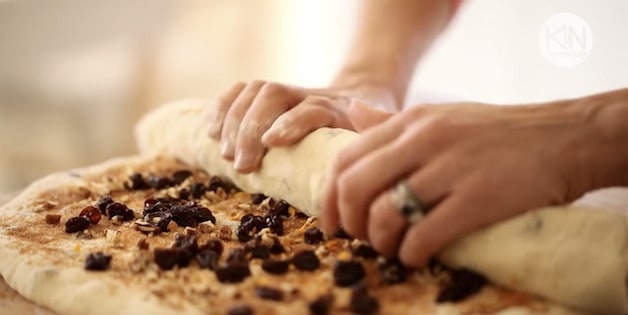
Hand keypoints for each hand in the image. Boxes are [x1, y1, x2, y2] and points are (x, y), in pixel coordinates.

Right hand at [207, 81, 396, 172]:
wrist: (363, 94)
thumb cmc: (368, 130)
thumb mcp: (381, 140)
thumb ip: (374, 149)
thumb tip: (354, 175)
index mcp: (339, 109)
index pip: (312, 108)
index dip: (291, 123)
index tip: (272, 143)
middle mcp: (309, 95)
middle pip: (273, 94)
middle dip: (251, 128)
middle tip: (241, 165)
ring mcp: (288, 91)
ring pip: (254, 90)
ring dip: (233, 121)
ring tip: (225, 155)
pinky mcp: (268, 94)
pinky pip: (239, 91)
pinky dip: (220, 108)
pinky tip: (210, 133)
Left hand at [322, 100, 593, 266]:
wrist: (562, 137)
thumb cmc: (496, 132)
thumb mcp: (440, 115)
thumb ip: (392, 122)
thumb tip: (353, 114)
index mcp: (410, 121)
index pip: (345, 157)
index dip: (328, 195)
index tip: (333, 222)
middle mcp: (424, 139)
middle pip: (356, 186)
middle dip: (349, 222)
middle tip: (359, 239)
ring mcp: (450, 167)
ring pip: (386, 212)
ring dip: (380, 241)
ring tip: (391, 248)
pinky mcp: (478, 198)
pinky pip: (424, 234)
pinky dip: (410, 253)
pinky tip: (415, 256)